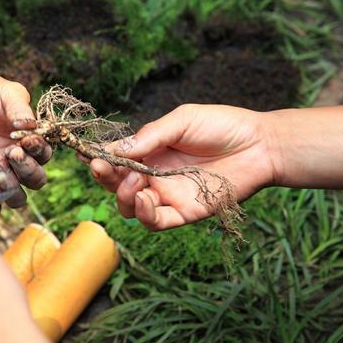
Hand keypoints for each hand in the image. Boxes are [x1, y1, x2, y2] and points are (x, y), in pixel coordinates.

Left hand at [0, 72, 51, 208]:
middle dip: (26, 169)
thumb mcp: (6, 92)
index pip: (44, 155)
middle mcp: (18, 162)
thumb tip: (28, 127)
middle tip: (10, 151)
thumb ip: (20, 108)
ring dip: (10, 187)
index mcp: (31, 142)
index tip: (26, 139)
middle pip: (35, 181)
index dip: (38, 150)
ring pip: (16, 198)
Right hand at [87, 104, 277, 230]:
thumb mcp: (181, 121)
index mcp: (149, 151)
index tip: (82, 153)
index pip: (115, 158)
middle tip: (99, 167)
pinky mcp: (184, 213)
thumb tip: (115, 149)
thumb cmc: (222, 126)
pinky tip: (145, 197)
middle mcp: (153, 175)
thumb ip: (149, 136)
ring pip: (130, 206)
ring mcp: (167, 195)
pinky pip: (155, 221)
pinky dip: (144, 213)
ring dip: (122, 195)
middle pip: (116, 184)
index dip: (97, 157)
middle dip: (104, 177)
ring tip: (132, 180)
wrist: (260, 144)